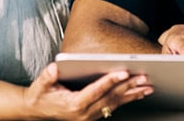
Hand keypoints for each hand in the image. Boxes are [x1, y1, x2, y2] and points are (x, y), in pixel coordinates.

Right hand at [23, 63, 153, 119]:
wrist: (35, 110)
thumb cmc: (40, 95)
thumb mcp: (40, 85)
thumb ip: (47, 76)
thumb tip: (54, 68)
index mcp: (74, 105)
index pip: (96, 91)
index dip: (110, 81)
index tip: (123, 72)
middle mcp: (84, 113)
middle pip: (111, 98)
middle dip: (128, 87)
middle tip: (143, 77)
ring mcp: (90, 117)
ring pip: (115, 104)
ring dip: (132, 95)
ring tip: (148, 87)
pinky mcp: (93, 116)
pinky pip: (113, 107)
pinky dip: (126, 100)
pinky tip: (137, 94)